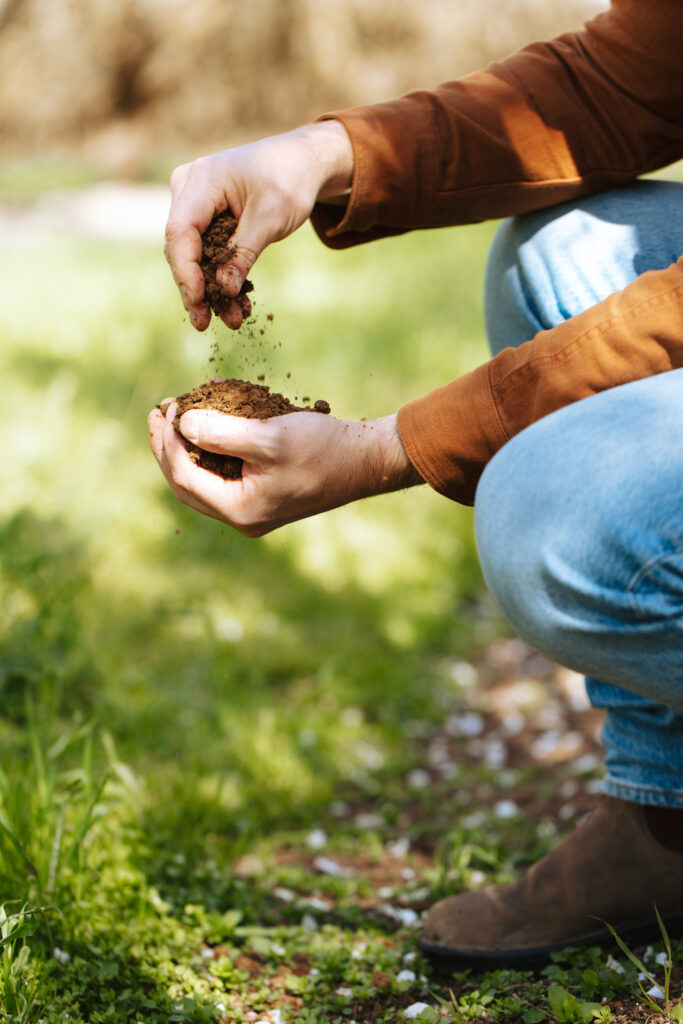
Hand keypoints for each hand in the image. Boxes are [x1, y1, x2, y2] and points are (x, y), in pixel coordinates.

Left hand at [148, 403, 421, 536]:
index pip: (182, 477)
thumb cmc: (323, 448)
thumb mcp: (268, 436)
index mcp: (239, 509)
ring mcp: (253, 508)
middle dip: (168, 446)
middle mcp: (242, 516)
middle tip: (159, 410)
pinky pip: (226, 472)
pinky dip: (214, 446)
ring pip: (203, 478)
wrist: (367, 461)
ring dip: (188, 444)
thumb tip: (181, 424)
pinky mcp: (264, 493)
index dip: (167, 441)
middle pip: (186, 483)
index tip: (167, 406)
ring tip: (177, 411)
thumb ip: (221, 432)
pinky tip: (212, 418)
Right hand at [164, 121, 352, 330]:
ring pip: (194, 257)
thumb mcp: (271, 218)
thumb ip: (244, 253)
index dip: (186, 270)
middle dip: (195, 289)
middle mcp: (189, 191)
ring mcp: (195, 206)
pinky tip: (237, 304)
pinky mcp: (207, 220)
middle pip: (181, 248)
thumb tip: (223, 290)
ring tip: (233, 321)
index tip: (198, 300)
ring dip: (211, 290)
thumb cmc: (289, 179)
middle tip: (203, 324)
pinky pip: (208, 254)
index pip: (180, 231)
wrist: (302, 163)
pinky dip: (222, 278)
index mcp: (201, 181)